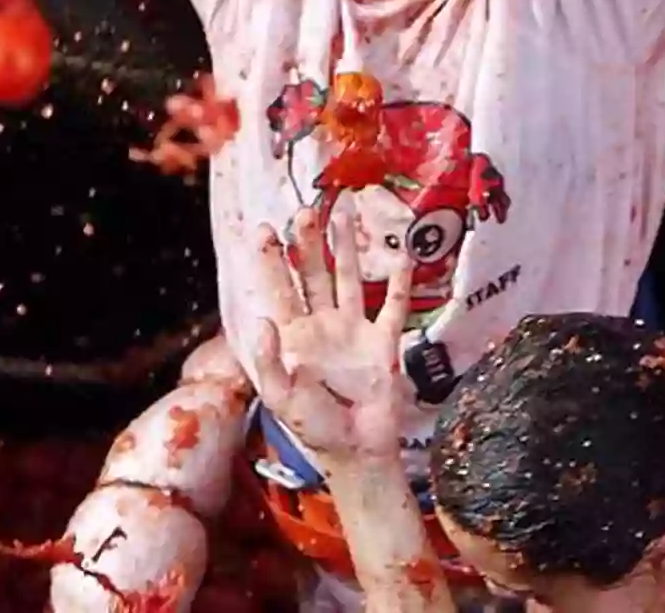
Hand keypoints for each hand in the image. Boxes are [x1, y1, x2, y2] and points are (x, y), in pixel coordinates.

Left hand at [251, 204, 410, 463]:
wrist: (357, 452)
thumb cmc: (314, 427)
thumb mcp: (281, 398)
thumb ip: (269, 362)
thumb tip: (262, 321)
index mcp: (294, 336)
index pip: (280, 290)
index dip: (271, 261)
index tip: (263, 230)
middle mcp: (323, 325)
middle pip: (314, 274)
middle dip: (308, 243)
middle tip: (304, 212)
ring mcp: (354, 331)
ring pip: (349, 279)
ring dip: (346, 248)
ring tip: (343, 215)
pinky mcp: (383, 343)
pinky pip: (393, 306)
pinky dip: (399, 282)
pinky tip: (402, 256)